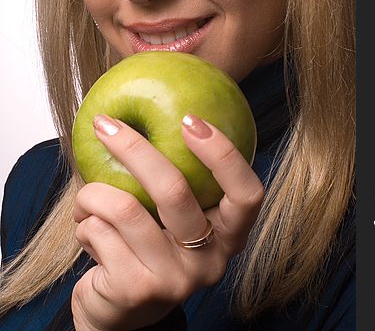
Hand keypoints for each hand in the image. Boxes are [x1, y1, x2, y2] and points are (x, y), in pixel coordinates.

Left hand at [71, 113, 263, 330]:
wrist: (118, 311)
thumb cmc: (147, 247)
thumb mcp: (171, 216)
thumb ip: (177, 176)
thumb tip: (146, 108)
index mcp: (229, 235)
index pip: (247, 194)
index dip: (223, 155)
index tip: (190, 119)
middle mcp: (211, 261)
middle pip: (175, 191)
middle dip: (132, 148)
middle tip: (104, 123)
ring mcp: (175, 280)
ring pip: (125, 209)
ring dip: (92, 192)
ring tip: (87, 195)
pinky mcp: (136, 290)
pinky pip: (99, 231)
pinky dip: (84, 220)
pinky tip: (88, 230)